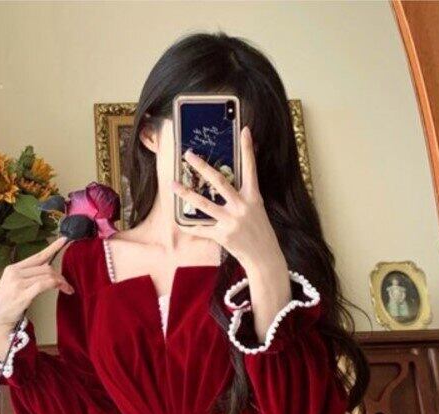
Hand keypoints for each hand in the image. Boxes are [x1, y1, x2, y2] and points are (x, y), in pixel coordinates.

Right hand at [0, 235, 73, 351]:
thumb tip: (48, 273)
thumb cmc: (6, 306)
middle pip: (45, 267)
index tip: (64, 240)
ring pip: (47, 275)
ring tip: (67, 289)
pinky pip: (43, 284)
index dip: (52, 248)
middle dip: (59, 275)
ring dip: (60, 282)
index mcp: (12, 268)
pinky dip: (55, 285)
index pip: (36, 256)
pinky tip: (62, 289)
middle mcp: (14, 273)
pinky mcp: (22, 295)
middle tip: (67, 285)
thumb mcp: (14, 286)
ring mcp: (17, 283)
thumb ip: (28, 278)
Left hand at [171, 126, 285, 271]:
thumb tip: (234, 179)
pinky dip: (190, 226)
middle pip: (219, 181)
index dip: (247, 149)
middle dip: (202, 166)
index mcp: (253, 197)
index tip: (244, 131)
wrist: (264, 257)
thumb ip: (246, 194)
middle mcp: (242, 207)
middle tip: (188, 155)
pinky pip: (201, 229)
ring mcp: (231, 221)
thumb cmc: (259, 231)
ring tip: (173, 184)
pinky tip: (179, 221)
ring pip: (204, 204)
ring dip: (186, 193)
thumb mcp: (257, 209)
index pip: (250, 168)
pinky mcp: (223, 236)